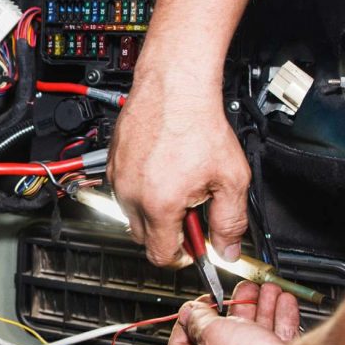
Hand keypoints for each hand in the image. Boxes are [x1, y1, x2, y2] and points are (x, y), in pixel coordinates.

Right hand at [107, 79, 250, 265]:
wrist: (175, 87)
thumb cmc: (199, 124)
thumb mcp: (231, 178)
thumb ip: (230, 221)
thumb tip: (228, 250)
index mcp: (159, 205)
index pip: (161, 255)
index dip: (182, 256)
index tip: (193, 247)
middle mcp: (131, 195)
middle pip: (144, 238)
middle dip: (168, 232)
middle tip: (191, 210)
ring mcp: (119, 178)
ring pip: (132, 213)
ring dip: (153, 210)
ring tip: (178, 183)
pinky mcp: (113, 162)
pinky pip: (124, 190)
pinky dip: (141, 189)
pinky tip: (163, 169)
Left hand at [167, 281, 299, 344]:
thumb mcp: (212, 333)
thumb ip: (198, 320)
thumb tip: (189, 313)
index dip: (186, 323)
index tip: (195, 308)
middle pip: (225, 341)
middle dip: (236, 310)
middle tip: (241, 293)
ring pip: (255, 340)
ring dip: (261, 310)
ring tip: (267, 291)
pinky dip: (281, 322)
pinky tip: (284, 303)